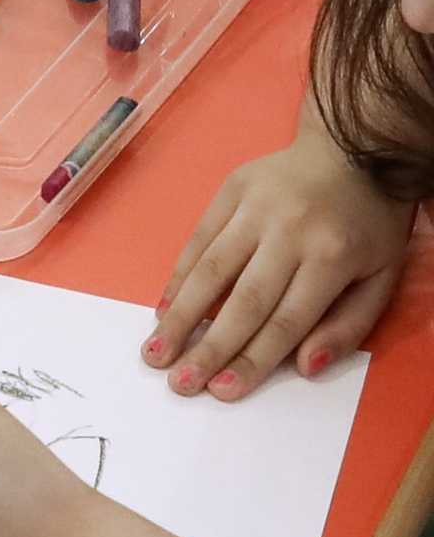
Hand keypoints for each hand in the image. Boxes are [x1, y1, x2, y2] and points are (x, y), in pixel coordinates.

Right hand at [144, 121, 412, 398]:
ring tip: (155, 353)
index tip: (221, 390)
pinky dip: (178, 278)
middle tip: (180, 384)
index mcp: (334, 254)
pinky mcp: (233, 190)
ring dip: (179, 317)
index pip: (287, 320)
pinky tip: (162, 312)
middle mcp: (293, 229)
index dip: (252, 359)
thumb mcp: (382, 274)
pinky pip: (198, 241)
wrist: (358, 146)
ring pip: (211, 271)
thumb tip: (306, 366)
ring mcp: (259, 206)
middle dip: (210, 347)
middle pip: (245, 300)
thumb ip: (349, 324)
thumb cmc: (367, 223)